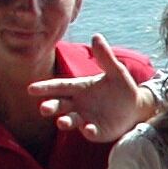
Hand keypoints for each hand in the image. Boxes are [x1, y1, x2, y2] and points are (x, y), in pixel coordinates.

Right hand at [29, 35, 150, 141]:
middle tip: (43, 109)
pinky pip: (90, 132)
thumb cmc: (121, 87)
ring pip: (71, 120)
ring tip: (62, 122)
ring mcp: (86, 118)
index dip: (45, 88)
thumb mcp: (116, 71)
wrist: (136, 107)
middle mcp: (78, 104)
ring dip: (65, 121)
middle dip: (51, 106)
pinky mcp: (97, 131)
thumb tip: (97, 36)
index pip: (60, 86)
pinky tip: (89, 129)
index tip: (31, 89)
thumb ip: (105, 57)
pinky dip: (88, 131)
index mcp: (79, 87)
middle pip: (60, 104)